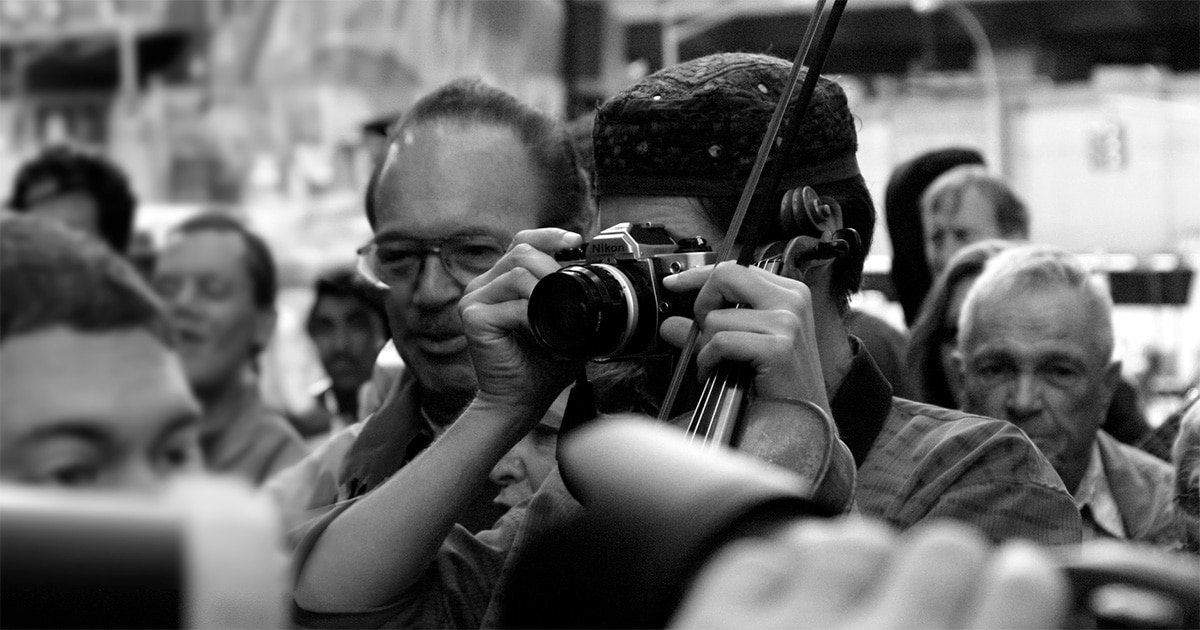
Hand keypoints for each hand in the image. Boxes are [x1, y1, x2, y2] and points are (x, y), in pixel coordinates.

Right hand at [459, 228, 585, 416]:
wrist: (519, 401)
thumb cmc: (540, 366)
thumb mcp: (563, 323)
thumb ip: (572, 297)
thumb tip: (600, 278)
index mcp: (502, 281)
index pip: (522, 241)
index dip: (549, 235)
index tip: (575, 241)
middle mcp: (484, 285)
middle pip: (520, 250)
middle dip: (552, 266)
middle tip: (570, 292)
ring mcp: (475, 299)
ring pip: (516, 272)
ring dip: (545, 291)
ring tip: (557, 314)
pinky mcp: (473, 317)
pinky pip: (512, 304)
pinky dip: (534, 316)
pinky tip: (543, 331)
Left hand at [660, 262, 827, 409]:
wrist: (802, 421)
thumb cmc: (776, 385)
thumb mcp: (742, 346)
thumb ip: (709, 329)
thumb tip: (671, 325)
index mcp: (789, 293)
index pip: (735, 268)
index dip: (699, 275)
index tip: (673, 283)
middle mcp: (792, 300)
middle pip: (726, 276)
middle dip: (703, 303)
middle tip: (703, 332)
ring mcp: (788, 322)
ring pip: (716, 318)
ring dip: (706, 347)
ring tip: (719, 365)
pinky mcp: (778, 347)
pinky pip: (721, 343)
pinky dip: (709, 361)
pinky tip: (718, 374)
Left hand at [671, 518, 1067, 629]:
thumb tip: (1033, 622)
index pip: (1023, 585)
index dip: (1022, 584)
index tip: (1014, 585)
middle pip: (944, 548)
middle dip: (942, 576)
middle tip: (926, 609)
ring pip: (856, 541)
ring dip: (860, 577)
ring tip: (850, 623)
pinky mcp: (718, 625)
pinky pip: (767, 557)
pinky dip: (779, 585)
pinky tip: (787, 627)